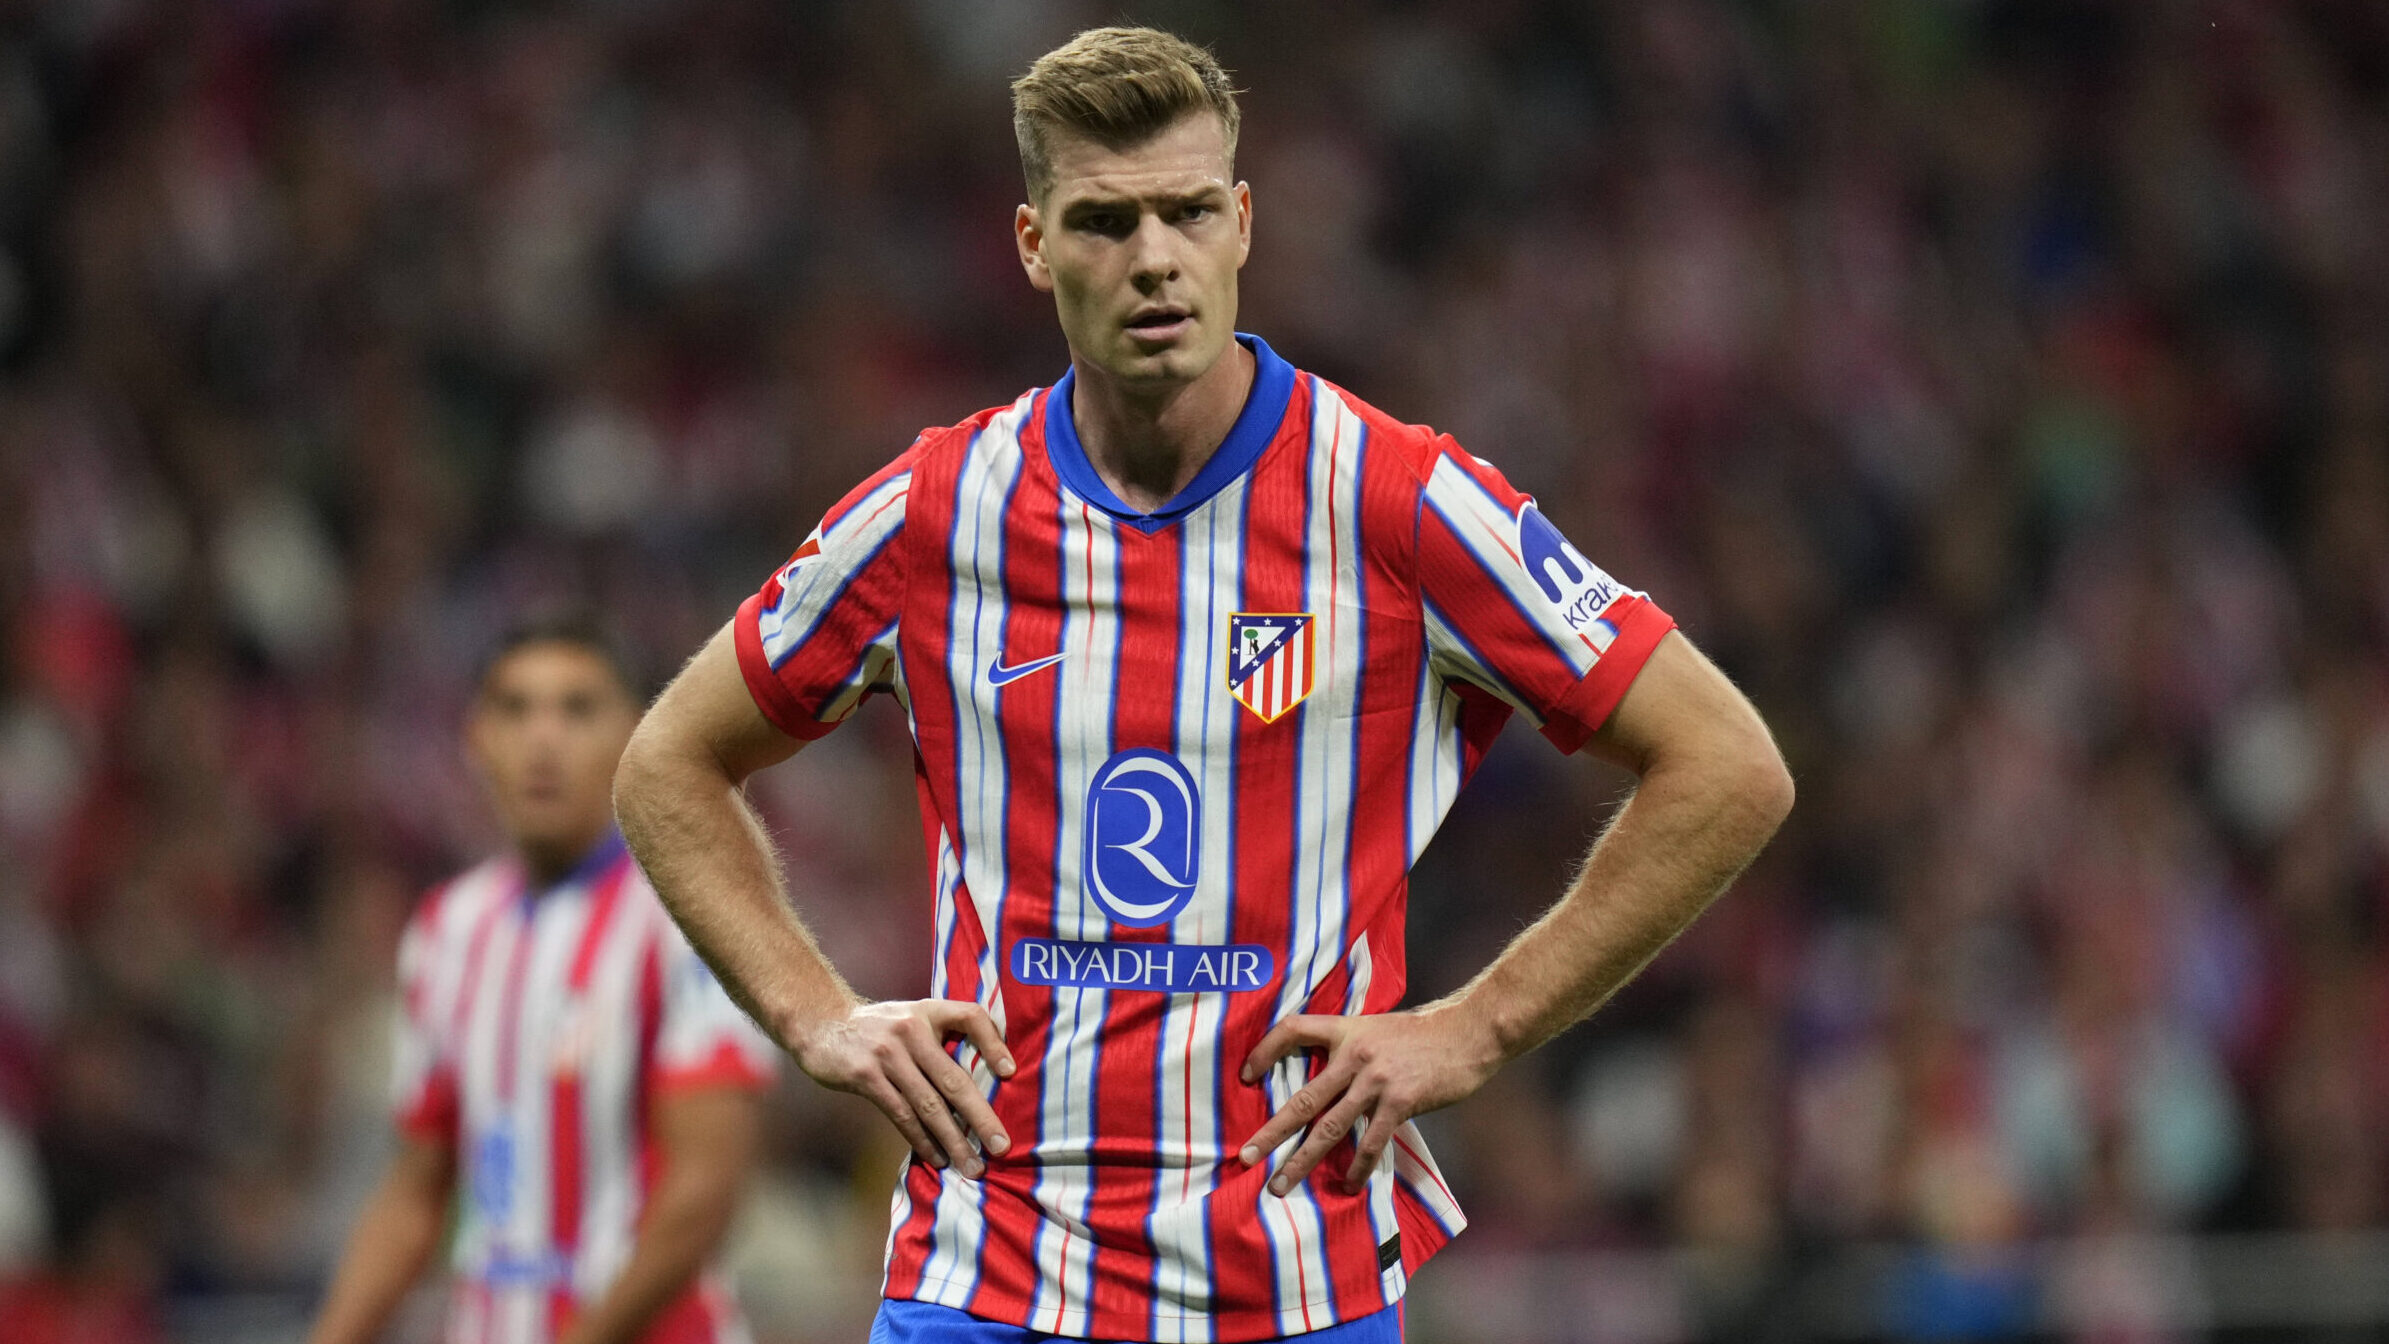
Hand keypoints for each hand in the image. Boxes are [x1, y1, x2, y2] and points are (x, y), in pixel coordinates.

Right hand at [791, 999, 1015, 1175]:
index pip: (971, 1016)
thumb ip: (940, 1037)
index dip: (994, 1042)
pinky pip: (902, 1115)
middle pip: (954, 1079)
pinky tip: (938, 1158)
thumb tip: (984, 1077)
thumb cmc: (877, 1027)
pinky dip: (922, 1140)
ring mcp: (888, 1054)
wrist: (820, 1023)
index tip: (1010, 1073)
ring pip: (929, 1105)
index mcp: (928, 1011)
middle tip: (1001, 1147)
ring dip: (954, 1140)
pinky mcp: (866, 1077)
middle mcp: (912, 1030)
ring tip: (973, 1166)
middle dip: (980, 1117)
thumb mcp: (911, 1017)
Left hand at [1238, 1003, 1501, 1195]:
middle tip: (1245, 1156)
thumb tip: (1329, 1076)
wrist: (1469, 1033)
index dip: (1265, 1051)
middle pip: (1303, 1098)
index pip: (1293, 1030)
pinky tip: (1347, 1185)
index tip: (1245, 1075)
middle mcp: (1355, 1055)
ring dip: (1302, 1161)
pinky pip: (1371, 1142)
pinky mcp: (1400, 1102)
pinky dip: (1358, 1167)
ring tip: (1280, 1185)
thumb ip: (1352, 1049)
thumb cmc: (1425, 1033)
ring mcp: (1376, 1081)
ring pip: (1330, 1128)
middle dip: (1272, 1132)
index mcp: (1346, 1031)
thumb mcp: (1379, 1029)